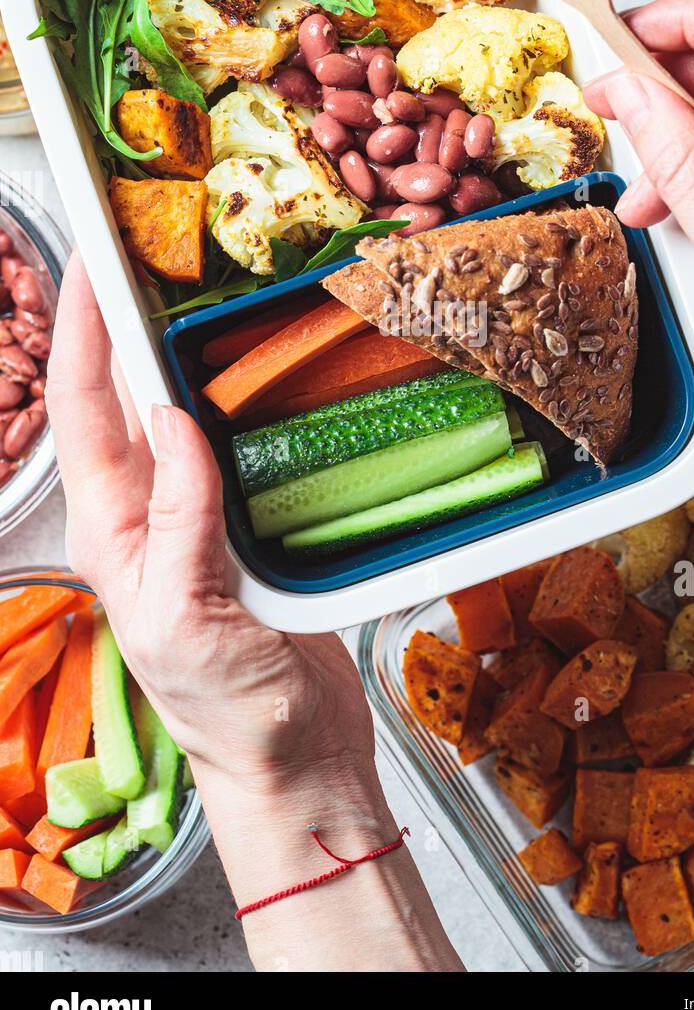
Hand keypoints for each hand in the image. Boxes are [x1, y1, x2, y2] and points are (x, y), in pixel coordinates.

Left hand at [46, 253, 463, 970]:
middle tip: (154, 247)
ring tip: (210, 284)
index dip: (81, 329)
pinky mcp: (255, 521)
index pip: (83, 408)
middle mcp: (150, 510)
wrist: (296, 761)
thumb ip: (179, 520)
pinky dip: (249, 394)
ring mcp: (202, 513)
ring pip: (185, 409)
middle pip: (126, 393)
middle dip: (128, 316)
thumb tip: (170, 418)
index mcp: (114, 529)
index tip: (94, 260)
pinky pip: (243, 440)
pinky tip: (273, 364)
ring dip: (189, 346)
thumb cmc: (230, 713)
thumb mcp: (188, 618)